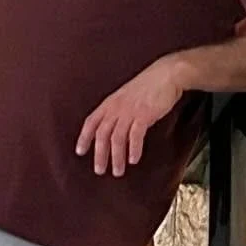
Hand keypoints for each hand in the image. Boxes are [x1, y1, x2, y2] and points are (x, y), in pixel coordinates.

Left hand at [76, 58, 185, 176]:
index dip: (84, 137)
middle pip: (102, 134)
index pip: (91, 122)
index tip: (79, 151)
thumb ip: (118, 110)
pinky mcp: (144, 114)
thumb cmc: (148, 86)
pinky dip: (134, 149)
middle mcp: (117, 107)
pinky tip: (133, 160)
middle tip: (100, 170)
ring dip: (116, 157)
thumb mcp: (126, 96)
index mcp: (110, 102)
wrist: (166, 74)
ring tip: (118, 171)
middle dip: (100, 155)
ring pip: (117, 138)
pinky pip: (135, 135)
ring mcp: (130, 111)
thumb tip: (114, 129)